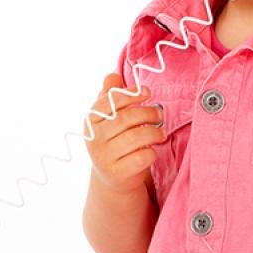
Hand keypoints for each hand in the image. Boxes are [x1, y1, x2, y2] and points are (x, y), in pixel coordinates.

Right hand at [85, 72, 162, 193]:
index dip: (131, 94)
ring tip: (161, 133)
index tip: (147, 92)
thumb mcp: (110, 117)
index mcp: (91, 120)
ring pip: (135, 137)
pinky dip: (151, 152)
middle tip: (159, 114)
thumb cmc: (115, 140)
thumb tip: (112, 76)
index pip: (110, 101)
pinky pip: (141, 157)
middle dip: (148, 113)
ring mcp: (104, 157)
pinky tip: (152, 150)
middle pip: (126, 118)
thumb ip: (111, 95)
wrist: (113, 177)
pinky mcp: (117, 173)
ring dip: (154, 132)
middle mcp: (94, 138)